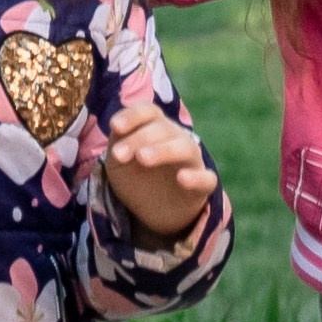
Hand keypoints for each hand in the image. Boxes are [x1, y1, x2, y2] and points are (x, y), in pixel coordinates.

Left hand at [101, 100, 218, 240]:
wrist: (153, 210)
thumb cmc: (136, 176)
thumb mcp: (119, 161)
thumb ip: (118, 143)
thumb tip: (117, 130)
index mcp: (155, 127)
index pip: (148, 111)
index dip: (132, 115)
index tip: (115, 127)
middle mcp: (176, 139)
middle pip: (163, 128)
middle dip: (139, 138)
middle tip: (118, 155)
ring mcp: (192, 162)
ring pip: (185, 148)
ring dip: (164, 150)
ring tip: (143, 158)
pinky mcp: (202, 187)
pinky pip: (207, 178)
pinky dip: (197, 177)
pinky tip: (182, 178)